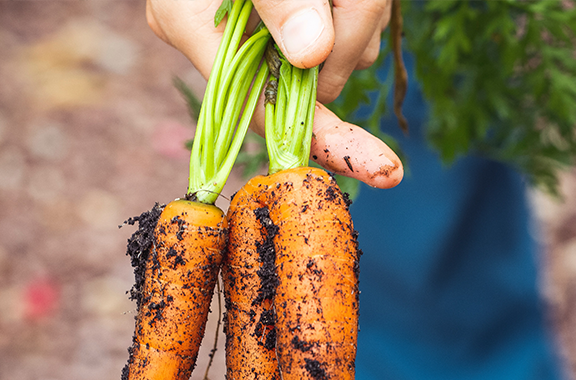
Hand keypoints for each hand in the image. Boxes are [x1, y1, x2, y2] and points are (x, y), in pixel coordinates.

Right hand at [146, 0, 401, 187]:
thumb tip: (311, 53)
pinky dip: (361, 8)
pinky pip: (349, 32)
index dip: (324, 140)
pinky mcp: (296, 20)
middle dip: (350, 40)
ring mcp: (264, 33)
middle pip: (314, 82)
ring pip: (341, 55)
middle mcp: (228, 41)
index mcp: (194, 27)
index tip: (380, 168)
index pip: (265, 112)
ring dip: (360, 13)